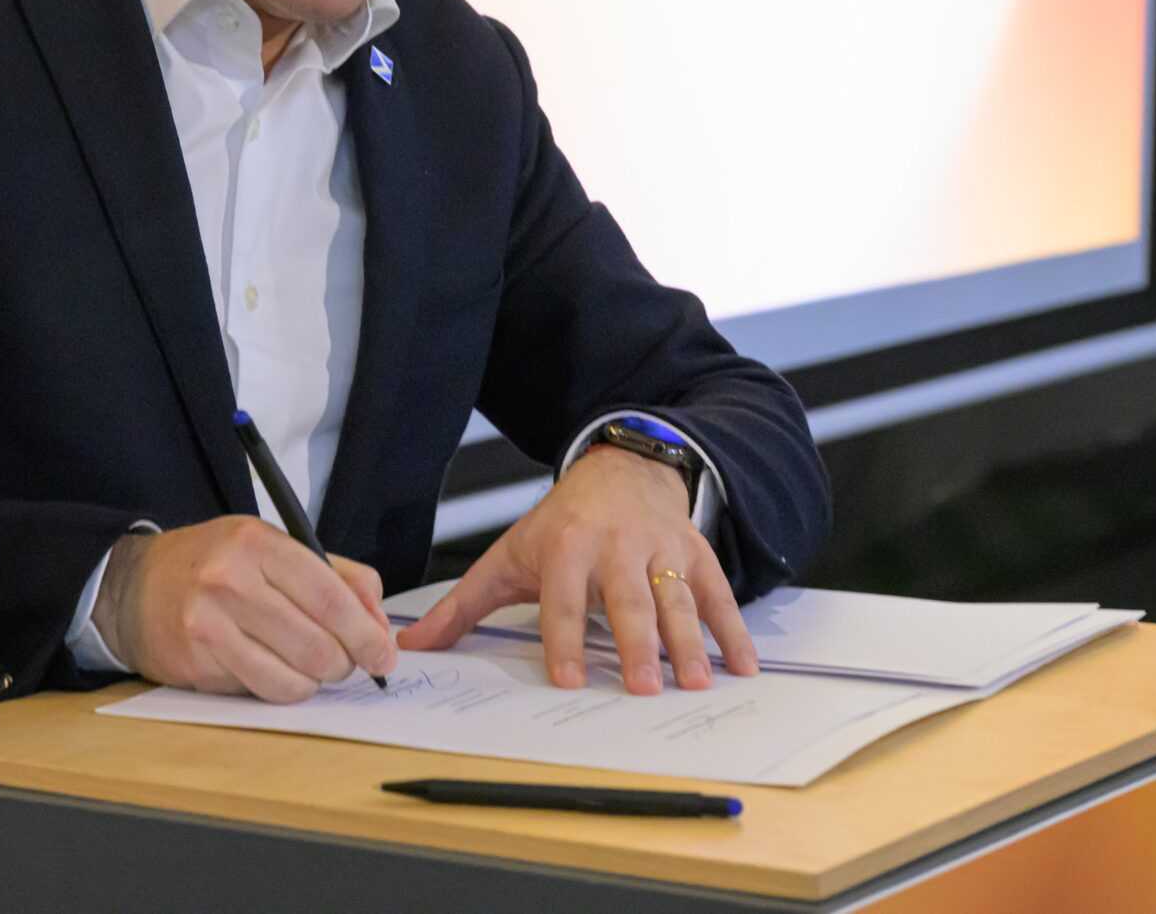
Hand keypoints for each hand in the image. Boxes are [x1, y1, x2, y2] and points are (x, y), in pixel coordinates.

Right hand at [93, 517, 395, 701]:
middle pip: (316, 645)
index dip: (366, 634)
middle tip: (345, 662)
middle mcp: (229, 580)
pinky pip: (261, 691)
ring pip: (292, 679)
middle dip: (344, 664)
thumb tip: (379, 623)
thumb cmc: (214, 565)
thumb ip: (335, 576)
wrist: (134, 587)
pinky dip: (280, 688)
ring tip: (309, 667)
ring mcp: (208, 625)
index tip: (384, 654)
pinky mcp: (196, 663)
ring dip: (314, 682)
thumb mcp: (273, 548)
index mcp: (257, 543)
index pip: (330, 597)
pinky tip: (273, 668)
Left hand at [397, 444, 756, 694]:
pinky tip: (741, 666)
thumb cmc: (559, 525)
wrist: (619, 468)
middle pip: (626, 600)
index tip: (566, 679)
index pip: (561, 599)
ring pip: (674, 597)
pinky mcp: (693, 551)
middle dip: (635, 643)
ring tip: (695, 682)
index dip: (562, 639)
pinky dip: (733, 629)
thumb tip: (414, 645)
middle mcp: (615, 546)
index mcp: (565, 548)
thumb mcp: (508, 555)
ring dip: (687, 641)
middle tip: (642, 688)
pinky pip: (717, 592)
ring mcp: (659, 548)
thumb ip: (464, 605)